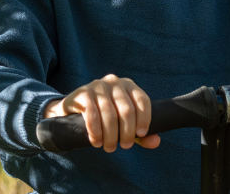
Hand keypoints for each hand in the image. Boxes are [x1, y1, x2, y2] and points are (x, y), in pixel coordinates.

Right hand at [44, 74, 160, 151]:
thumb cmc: (105, 116)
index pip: (142, 100)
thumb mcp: (123, 122)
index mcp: (129, 85)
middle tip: (124, 146)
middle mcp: (115, 82)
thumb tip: (156, 142)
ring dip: (111, 135)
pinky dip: (96, 131)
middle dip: (127, 132)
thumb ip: (140, 133)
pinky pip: (92, 114)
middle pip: (127, 110)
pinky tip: (96, 141)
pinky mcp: (83, 93)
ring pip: (109, 114)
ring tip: (109, 147)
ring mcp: (98, 86)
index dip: (144, 118)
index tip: (141, 134)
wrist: (73, 109)